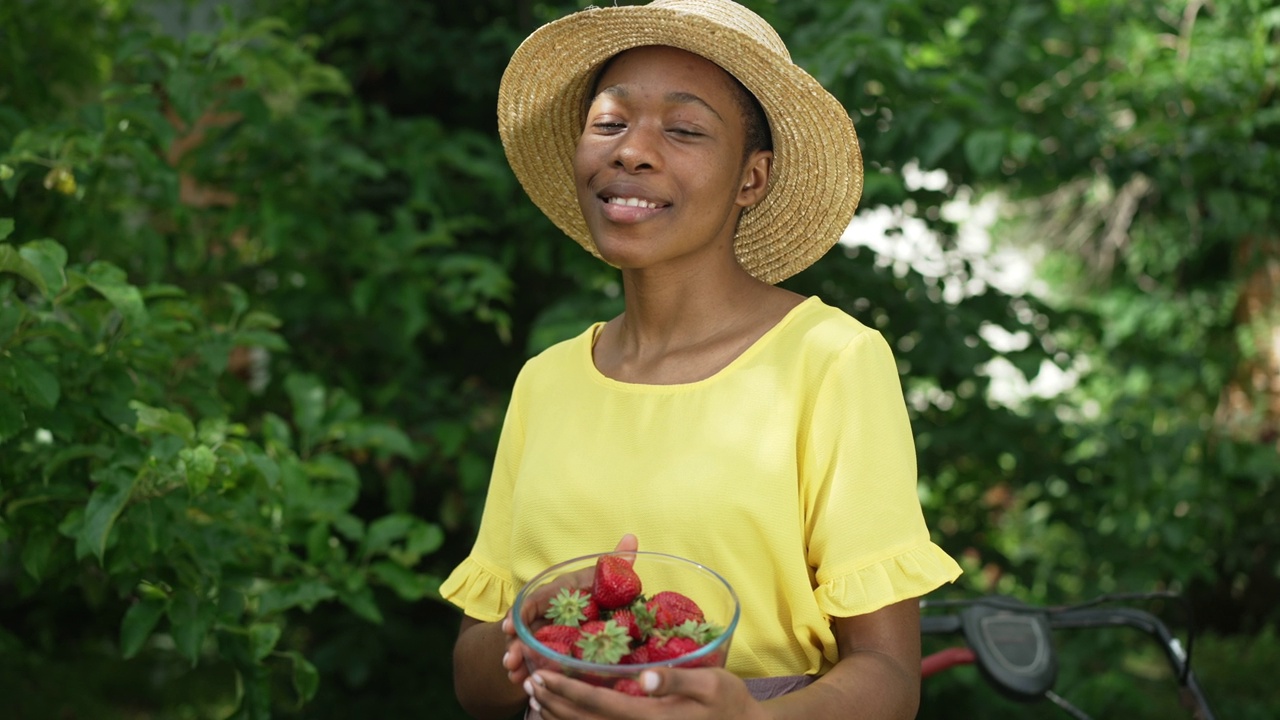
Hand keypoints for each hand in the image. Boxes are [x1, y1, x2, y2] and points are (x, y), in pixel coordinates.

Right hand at [502, 535, 640, 690]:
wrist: (589, 608)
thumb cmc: (597, 589)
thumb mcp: (606, 579)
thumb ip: (618, 564)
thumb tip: (632, 537)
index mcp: (559, 590)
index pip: (534, 599)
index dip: (520, 613)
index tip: (509, 627)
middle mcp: (547, 609)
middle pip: (525, 625)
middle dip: (515, 643)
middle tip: (510, 660)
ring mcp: (542, 629)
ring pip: (525, 643)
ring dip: (517, 659)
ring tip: (514, 675)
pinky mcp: (544, 647)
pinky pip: (532, 657)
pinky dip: (525, 669)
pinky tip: (520, 681)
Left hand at [525, 666, 767, 719]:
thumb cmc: (729, 702)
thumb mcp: (711, 682)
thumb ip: (675, 679)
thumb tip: (643, 677)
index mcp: (651, 717)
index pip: (597, 702)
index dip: (565, 689)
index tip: (540, 675)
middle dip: (553, 703)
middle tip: (528, 682)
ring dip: (558, 718)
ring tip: (536, 699)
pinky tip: (563, 717)